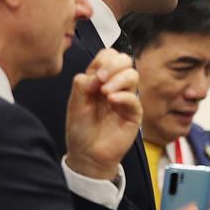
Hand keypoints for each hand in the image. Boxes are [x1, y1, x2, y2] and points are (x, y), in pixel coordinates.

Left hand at [64, 49, 141, 179]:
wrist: (87, 153)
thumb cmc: (81, 129)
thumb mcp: (74, 104)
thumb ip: (82, 85)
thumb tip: (95, 75)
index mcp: (99, 81)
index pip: (108, 57)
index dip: (103, 60)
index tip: (93, 73)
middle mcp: (114, 86)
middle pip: (124, 61)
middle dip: (113, 65)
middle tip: (100, 78)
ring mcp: (125, 98)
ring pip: (132, 75)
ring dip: (118, 79)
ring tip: (105, 92)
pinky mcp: (133, 113)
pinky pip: (134, 98)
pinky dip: (123, 96)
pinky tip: (111, 101)